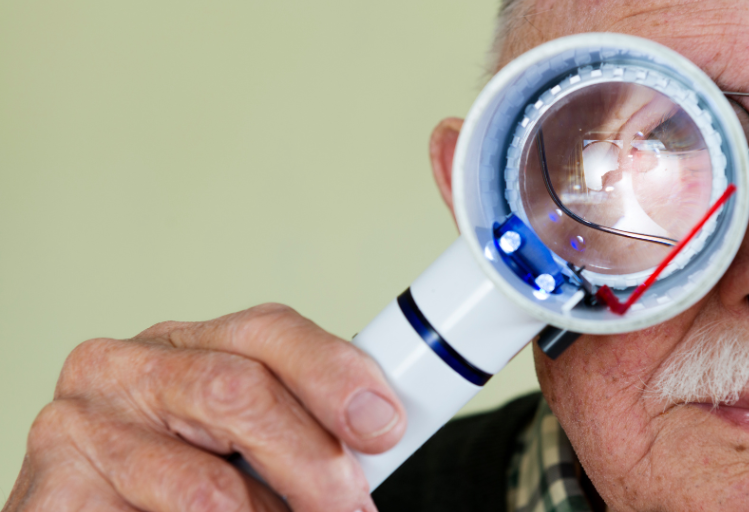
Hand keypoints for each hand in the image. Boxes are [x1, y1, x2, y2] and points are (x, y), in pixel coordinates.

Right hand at [3, 303, 405, 511]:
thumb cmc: (176, 485)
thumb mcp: (243, 439)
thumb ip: (296, 424)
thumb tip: (377, 433)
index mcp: (185, 343)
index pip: (270, 331)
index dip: (336, 374)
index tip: (384, 426)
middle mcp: (126, 366)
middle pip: (240, 391)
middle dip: (313, 462)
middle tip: (348, 506)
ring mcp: (80, 423)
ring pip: (205, 484)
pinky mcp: (50, 490)